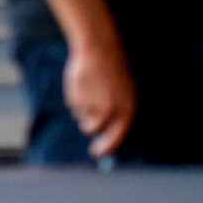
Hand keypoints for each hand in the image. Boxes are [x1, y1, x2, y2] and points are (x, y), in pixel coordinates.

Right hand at [63, 34, 136, 158]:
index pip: (118, 136)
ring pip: (83, 119)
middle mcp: (111, 111)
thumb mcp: (123, 92)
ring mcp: (93, 106)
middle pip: (95, 129)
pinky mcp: (78, 101)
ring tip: (88, 92)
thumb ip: (119, 112)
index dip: (107, 146)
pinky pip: (74, 108)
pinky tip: (82, 85)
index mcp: (128, 108)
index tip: (98, 152)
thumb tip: (108, 132)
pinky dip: (76, 100)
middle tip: (90, 142)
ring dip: (83, 111)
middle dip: (92, 132)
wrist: (99, 50)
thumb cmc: (112, 70)